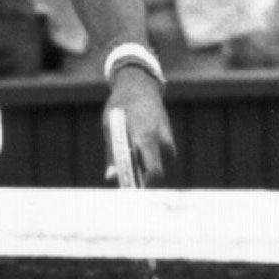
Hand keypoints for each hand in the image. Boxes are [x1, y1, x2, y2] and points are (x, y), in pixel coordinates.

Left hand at [103, 69, 172, 184]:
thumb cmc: (120, 108)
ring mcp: (167, 139)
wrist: (139, 87)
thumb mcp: (110, 128)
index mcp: (145, 138)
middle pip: (157, 173)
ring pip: (159, 165)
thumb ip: (112, 154)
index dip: (144, 186)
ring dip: (145, 168)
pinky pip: (161, 156)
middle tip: (126, 181)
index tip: (130, 192)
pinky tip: (137, 151)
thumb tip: (111, 177)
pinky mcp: (169, 137)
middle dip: (143, 180)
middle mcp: (161, 140)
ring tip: (129, 160)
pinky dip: (149, 159)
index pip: (153, 172)